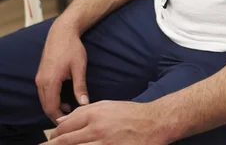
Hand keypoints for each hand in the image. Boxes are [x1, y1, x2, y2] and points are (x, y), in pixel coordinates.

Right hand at [35, 19, 88, 123]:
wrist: (62, 31)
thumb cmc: (72, 47)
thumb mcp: (79, 67)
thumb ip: (80, 87)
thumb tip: (85, 103)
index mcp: (50, 81)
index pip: (51, 107)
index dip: (60, 117)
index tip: (71, 119)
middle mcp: (41, 81)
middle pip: (46, 106)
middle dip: (57, 113)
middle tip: (71, 116)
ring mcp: (39, 77)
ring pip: (44, 100)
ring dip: (54, 106)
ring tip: (70, 107)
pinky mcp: (40, 74)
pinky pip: (43, 92)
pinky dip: (51, 98)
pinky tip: (63, 98)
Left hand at [46, 100, 167, 144]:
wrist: (153, 123)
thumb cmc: (129, 113)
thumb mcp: (106, 106)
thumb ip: (83, 112)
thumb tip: (63, 121)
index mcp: (94, 114)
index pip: (65, 127)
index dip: (54, 136)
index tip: (50, 140)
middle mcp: (96, 129)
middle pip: (66, 142)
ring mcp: (104, 144)